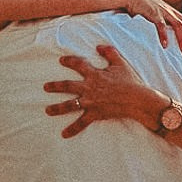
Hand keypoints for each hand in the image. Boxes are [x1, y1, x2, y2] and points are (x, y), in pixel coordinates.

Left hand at [44, 45, 170, 138]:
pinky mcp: (95, 114)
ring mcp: (90, 102)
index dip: (69, 61)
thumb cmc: (129, 81)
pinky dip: (72, 129)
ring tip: (47, 110)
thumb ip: (109, 53)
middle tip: (45, 87)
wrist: (136, 99)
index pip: (78, 65)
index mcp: (94, 74)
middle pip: (67, 86)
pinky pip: (81, 123)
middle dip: (55, 86)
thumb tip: (99, 46)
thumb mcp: (120, 63)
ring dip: (57, 108)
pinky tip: (64, 134)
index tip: (61, 60)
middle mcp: (88, 88)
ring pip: (70, 105)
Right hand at [114, 0, 181, 55]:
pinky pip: (161, 25)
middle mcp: (172, 13)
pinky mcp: (153, 13)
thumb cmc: (144, 7)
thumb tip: (170, 41)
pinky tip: (164, 45)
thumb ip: (165, 25)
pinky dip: (164, 35)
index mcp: (175, 14)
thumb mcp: (159, 15)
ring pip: (179, 26)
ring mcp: (163, 12)